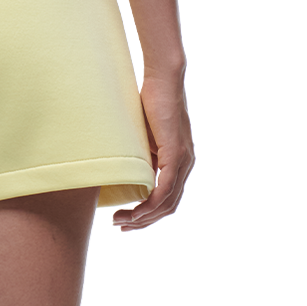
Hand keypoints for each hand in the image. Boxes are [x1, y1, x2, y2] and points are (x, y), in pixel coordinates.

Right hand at [113, 71, 193, 231]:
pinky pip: (166, 188)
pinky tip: (136, 210)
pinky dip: (151, 203)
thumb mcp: (143, 137)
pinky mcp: (176, 153)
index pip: (167, 199)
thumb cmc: (150, 102)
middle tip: (120, 225)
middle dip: (143, 221)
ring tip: (120, 220)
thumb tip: (125, 171)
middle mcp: (186, 165)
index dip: (147, 214)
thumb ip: (141, 155)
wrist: (163, 80)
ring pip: (167, 202)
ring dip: (143, 216)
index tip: (125, 219)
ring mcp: (184, 160)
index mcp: (179, 162)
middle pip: (168, 207)